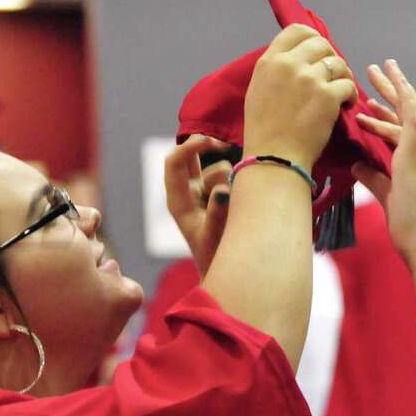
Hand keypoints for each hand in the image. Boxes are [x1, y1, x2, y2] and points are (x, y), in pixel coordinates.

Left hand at [164, 135, 233, 275]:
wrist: (224, 272)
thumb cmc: (215, 259)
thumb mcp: (214, 239)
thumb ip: (217, 213)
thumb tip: (223, 190)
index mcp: (177, 201)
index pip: (174, 163)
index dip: (189, 147)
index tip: (211, 143)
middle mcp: (187, 193)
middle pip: (188, 154)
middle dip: (206, 145)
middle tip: (224, 145)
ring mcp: (203, 193)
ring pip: (218, 168)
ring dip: (230, 176)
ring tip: (238, 203)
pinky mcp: (219, 195)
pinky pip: (230, 177)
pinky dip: (237, 180)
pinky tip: (242, 197)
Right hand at [243, 24, 357, 169]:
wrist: (274, 158)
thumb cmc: (263, 130)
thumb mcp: (259, 89)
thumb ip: (277, 69)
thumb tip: (297, 58)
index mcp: (270, 61)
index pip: (296, 30)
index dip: (312, 37)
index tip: (318, 51)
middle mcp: (289, 64)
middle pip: (321, 43)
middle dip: (331, 57)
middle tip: (332, 75)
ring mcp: (309, 79)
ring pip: (338, 63)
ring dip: (343, 76)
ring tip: (340, 92)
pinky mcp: (327, 96)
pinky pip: (348, 84)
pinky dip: (350, 94)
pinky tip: (346, 104)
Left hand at [349, 60, 415, 261]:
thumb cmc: (410, 227)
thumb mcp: (386, 194)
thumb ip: (373, 176)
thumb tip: (356, 162)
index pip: (405, 127)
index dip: (390, 109)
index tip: (373, 95)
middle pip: (409, 111)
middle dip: (392, 88)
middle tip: (376, 68)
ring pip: (411, 109)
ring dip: (394, 87)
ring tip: (376, 69)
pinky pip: (410, 122)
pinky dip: (397, 106)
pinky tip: (381, 95)